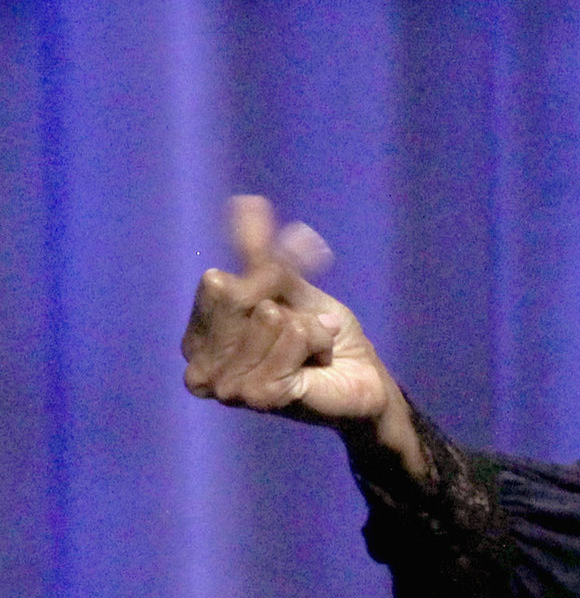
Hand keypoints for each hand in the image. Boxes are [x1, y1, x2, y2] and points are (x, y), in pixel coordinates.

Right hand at [181, 198, 426, 481]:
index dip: (266, 279)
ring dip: (307, 328)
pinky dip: (315, 341)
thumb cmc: (323, 337)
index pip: (220, 284)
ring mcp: (225, 385)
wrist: (363, 377)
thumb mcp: (293, 287)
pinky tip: (316, 362)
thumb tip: (246, 201)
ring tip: (312, 350)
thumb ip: (261, 253)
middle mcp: (200, 364)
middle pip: (237, 297)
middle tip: (306, 330)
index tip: (290, 300)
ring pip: (269, 318)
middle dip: (286, 305)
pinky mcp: (256, 396)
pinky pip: (291, 339)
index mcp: (199, 336)